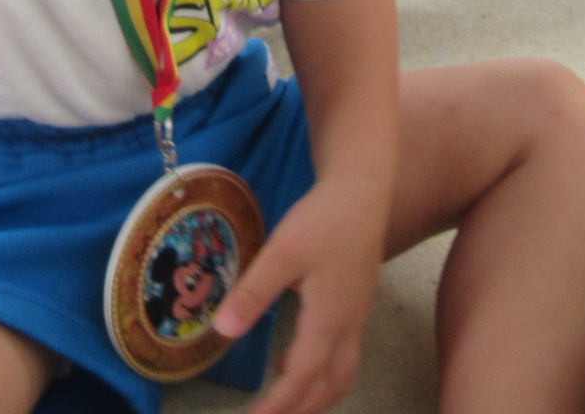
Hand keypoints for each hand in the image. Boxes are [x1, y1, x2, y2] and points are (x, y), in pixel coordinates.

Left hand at [211, 182, 385, 413]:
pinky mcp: (356, 305)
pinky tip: (294, 361)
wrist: (362, 192)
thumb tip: (223, 331)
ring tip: (283, 402)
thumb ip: (253, 292)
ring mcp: (356, 317)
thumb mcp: (282, 253)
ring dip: (315, 395)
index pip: (303, 378)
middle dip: (301, 409)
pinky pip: (343, 356)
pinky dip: (321, 373)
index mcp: (329, 321)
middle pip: (329, 387)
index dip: (279, 404)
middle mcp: (348, 327)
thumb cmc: (323, 220)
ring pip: (341, 375)